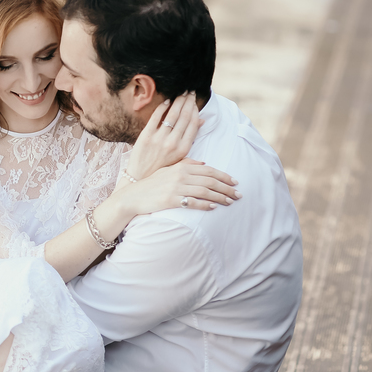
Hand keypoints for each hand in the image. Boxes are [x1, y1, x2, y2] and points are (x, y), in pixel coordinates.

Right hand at [117, 158, 239, 214]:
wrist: (132, 196)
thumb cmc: (151, 184)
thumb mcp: (167, 170)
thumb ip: (185, 165)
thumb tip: (204, 164)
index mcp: (181, 167)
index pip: (208, 170)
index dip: (224, 176)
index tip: (235, 182)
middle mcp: (180, 175)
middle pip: (210, 181)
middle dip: (227, 188)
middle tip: (238, 194)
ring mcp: (175, 188)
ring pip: (205, 191)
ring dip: (220, 197)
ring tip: (230, 202)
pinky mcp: (171, 200)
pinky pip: (192, 202)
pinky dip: (205, 205)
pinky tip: (213, 208)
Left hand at [124, 92, 201, 180]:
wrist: (140, 176)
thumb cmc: (162, 166)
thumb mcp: (180, 157)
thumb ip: (190, 139)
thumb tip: (201, 120)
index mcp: (183, 149)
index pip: (192, 124)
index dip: (194, 110)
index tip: (194, 101)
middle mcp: (172, 143)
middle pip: (184, 117)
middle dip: (188, 102)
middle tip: (189, 92)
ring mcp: (159, 139)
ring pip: (172, 115)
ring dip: (178, 101)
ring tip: (180, 93)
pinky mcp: (146, 135)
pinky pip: (156, 117)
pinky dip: (162, 107)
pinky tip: (167, 101)